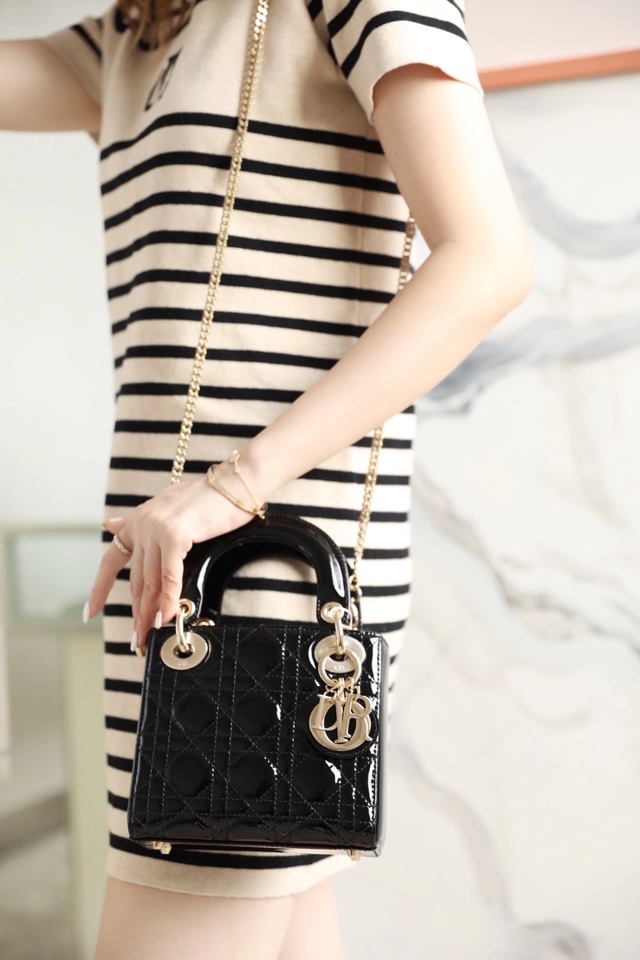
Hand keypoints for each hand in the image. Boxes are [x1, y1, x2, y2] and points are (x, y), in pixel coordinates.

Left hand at [85, 470, 255, 652]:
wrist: (236, 482)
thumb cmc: (212, 497)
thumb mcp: (169, 507)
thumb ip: (142, 522)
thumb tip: (109, 524)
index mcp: (140, 519)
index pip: (111, 559)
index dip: (100, 588)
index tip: (90, 612)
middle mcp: (143, 524)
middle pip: (136, 579)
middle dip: (135, 612)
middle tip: (135, 640)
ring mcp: (156, 529)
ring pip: (151, 581)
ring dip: (148, 613)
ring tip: (147, 637)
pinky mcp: (174, 535)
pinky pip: (170, 576)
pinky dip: (169, 599)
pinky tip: (166, 618)